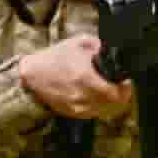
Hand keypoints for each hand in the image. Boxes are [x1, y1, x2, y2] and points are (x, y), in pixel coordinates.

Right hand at [13, 32, 131, 117]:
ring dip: (112, 102)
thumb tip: (117, 52)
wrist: (32, 73)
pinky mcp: (72, 113)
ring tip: (111, 91)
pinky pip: (94, 114)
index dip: (126, 88)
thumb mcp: (80, 43)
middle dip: (122, 95)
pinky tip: (99, 97)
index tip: (126, 81)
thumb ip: (100, 47)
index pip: (116, 93)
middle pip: (114, 104)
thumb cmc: (56, 57)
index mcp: (85, 78)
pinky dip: (100, 107)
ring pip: (106, 111)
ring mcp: (76, 107)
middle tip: (121, 86)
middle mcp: (81, 95)